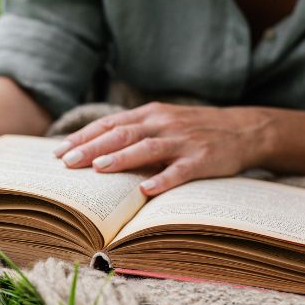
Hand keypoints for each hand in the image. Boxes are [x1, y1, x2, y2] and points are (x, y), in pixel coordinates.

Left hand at [53, 102, 272, 194]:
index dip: (83, 137)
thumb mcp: (162, 123)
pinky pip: (181, 170)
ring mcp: (184, 141)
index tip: (59, 151)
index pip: (109, 124)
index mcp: (150, 115)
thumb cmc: (193, 130)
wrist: (245, 129)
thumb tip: (93, 150)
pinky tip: (146, 190)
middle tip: (67, 162)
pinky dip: (163, 179)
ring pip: (147, 148)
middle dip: (92, 148)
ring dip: (121, 158)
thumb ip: (132, 132)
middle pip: (122, 134)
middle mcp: (163, 124)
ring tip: (98, 168)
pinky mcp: (203, 159)